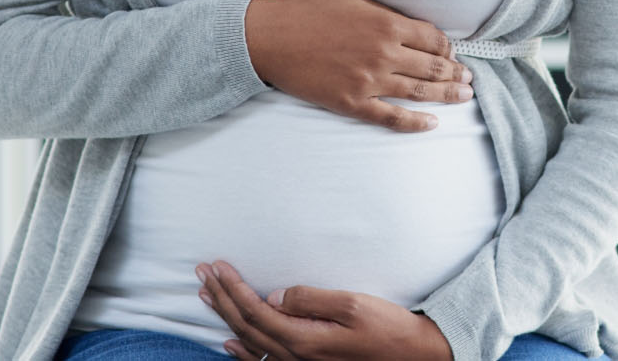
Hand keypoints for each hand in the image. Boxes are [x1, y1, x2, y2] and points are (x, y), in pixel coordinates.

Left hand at [197, 261, 453, 360]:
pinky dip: (242, 349)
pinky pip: (263, 359)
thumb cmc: (389, 329)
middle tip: (202, 272)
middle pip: (245, 325)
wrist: (414, 356)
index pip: (254, 310)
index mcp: (302, 338)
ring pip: (250, 340)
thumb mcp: (353, 304)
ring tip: (207, 295)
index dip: (232, 287)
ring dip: (226, 316)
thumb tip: (275, 294)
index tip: (217, 265)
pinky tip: (230, 342)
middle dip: (221, 297)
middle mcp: (294, 356)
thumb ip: (310, 299)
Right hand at [244, 0, 472, 131]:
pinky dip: (415, 123)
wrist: (269, 38)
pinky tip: (432, 124)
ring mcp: (368, 81)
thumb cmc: (308, 12)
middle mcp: (384, 53)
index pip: (433, 39)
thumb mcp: (353, 1)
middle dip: (456, 73)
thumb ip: (386, 16)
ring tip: (464, 96)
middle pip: (433, 67)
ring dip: (447, 95)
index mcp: (386, 24)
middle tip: (469, 79)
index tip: (454, 53)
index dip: (448, 48)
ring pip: (420, 92)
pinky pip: (391, 117)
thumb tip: (415, 30)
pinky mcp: (352, 102)